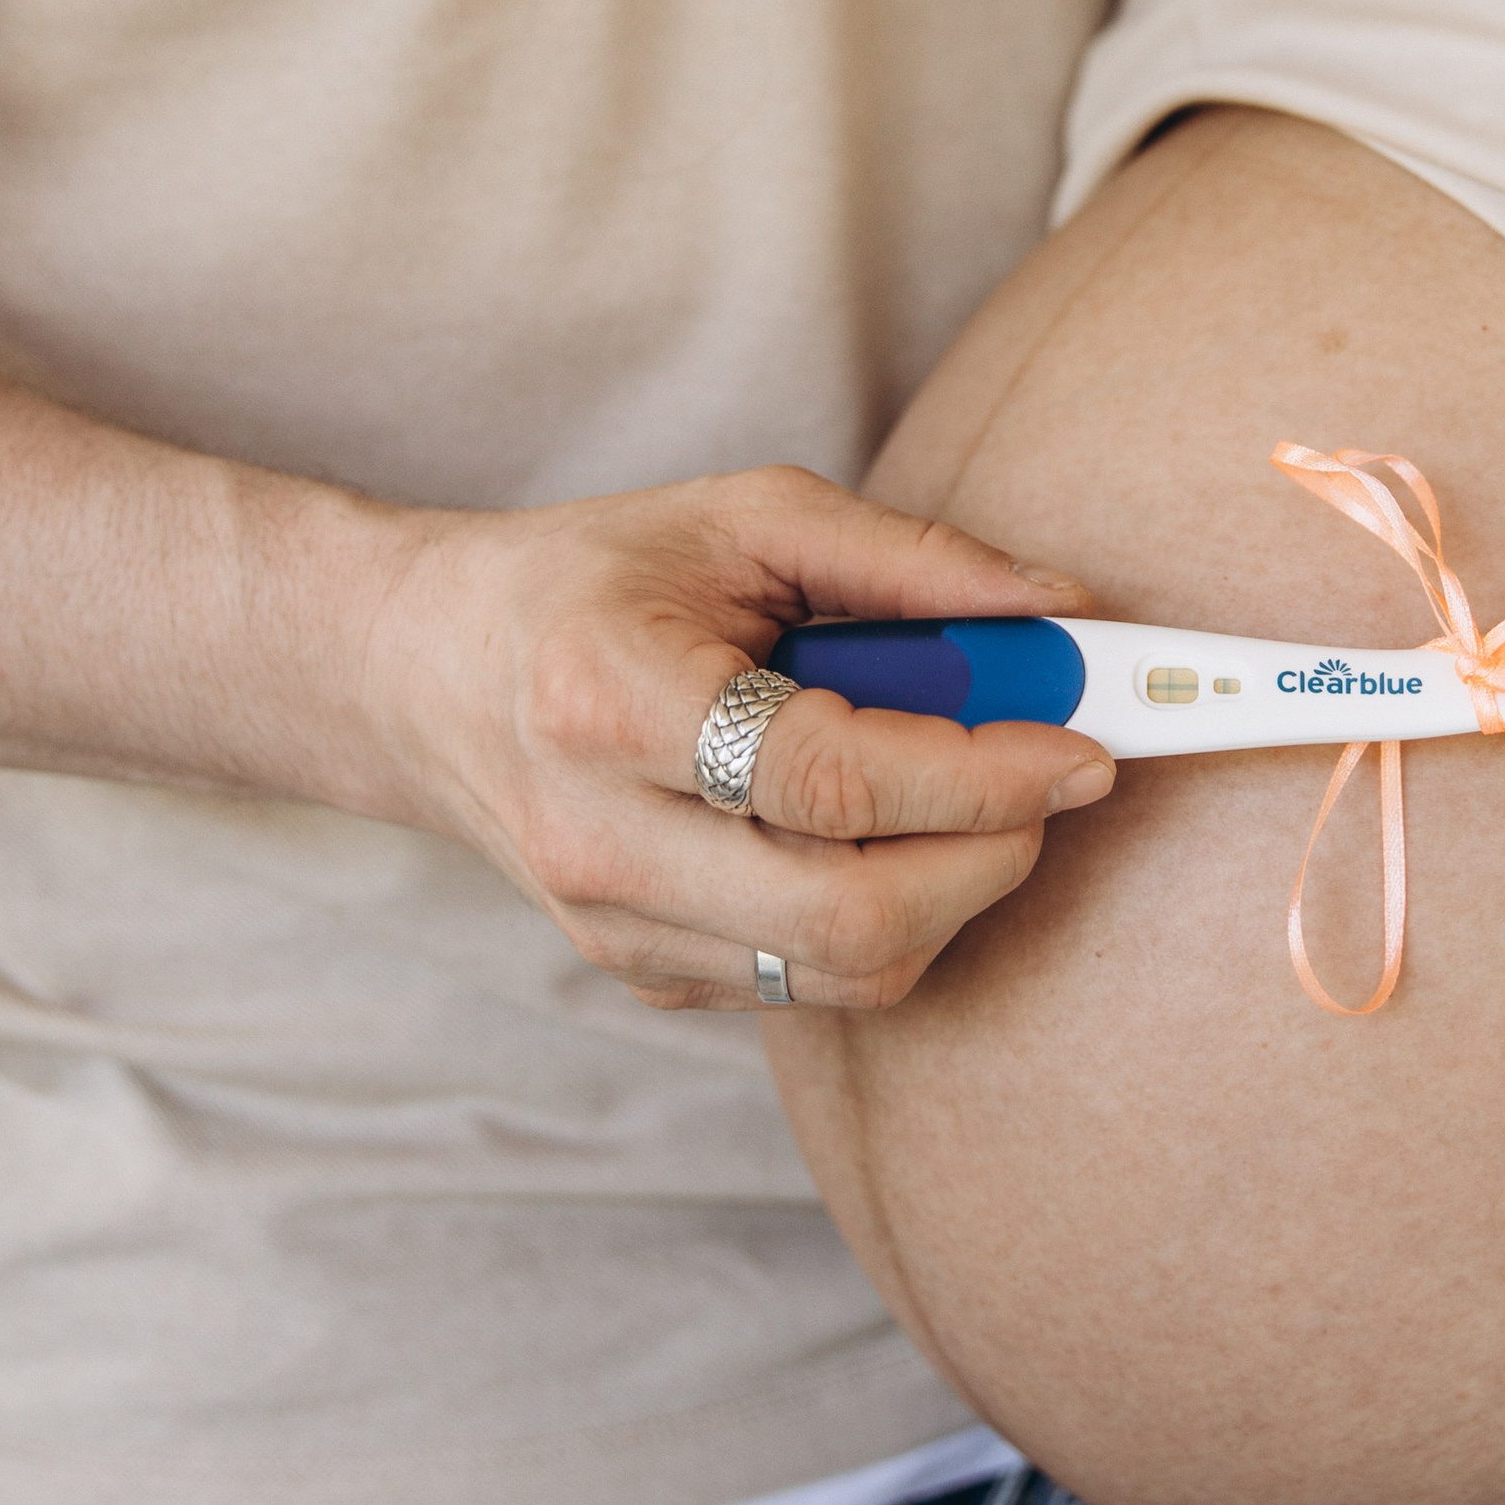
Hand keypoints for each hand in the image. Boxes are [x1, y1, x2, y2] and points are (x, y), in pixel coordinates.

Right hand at [361, 467, 1111, 1009]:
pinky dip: (890, 919)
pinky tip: (886, 835)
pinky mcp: (641, 976)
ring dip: (958, 893)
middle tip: (1050, 777)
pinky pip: (813, 986)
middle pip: (852, 918)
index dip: (983, 773)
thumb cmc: (594, 579)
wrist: (421, 675)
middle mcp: (603, 840)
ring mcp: (615, 929)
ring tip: (971, 795)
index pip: (833, 784)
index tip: (1083, 744)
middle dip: (995, 855)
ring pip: (849, 973)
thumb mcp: (744, 519)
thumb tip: (1067, 608)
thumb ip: (910, 561)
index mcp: (611, 702)